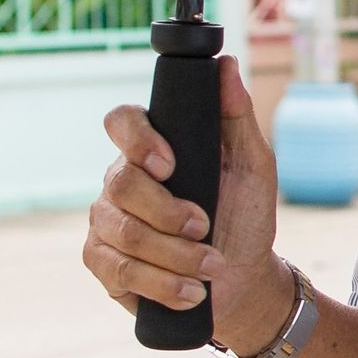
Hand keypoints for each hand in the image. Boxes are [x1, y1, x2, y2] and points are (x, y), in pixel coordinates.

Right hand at [81, 55, 290, 353]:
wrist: (243, 278)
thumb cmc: (244, 215)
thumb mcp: (253, 165)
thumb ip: (236, 115)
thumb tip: (225, 65)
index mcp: (152, 149)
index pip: (121, 121)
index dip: (137, 140)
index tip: (170, 165)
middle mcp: (119, 181)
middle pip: (121, 184)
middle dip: (169, 213)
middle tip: (205, 228)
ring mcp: (106, 223)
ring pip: (122, 233)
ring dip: (174, 255)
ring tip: (210, 267)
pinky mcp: (103, 264)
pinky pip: (118, 271)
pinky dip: (162, 284)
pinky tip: (191, 292)